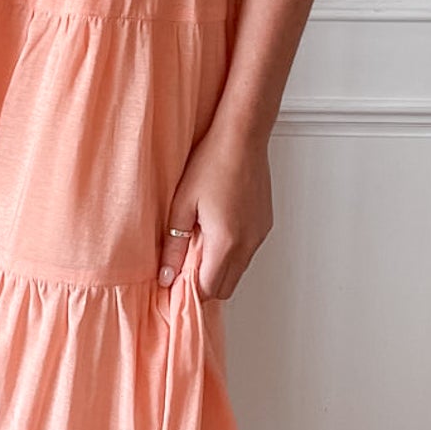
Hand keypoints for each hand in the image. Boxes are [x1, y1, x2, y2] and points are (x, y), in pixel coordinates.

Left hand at [158, 122, 273, 299]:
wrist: (242, 137)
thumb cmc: (211, 163)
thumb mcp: (181, 205)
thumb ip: (173, 246)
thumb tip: (166, 276)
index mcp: (226, 241)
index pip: (209, 289)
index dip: (189, 292)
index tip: (174, 283)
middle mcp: (248, 243)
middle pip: (226, 288)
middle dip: (204, 284)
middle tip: (184, 266)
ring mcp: (260, 235)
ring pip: (238, 271)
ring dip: (218, 268)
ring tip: (199, 242)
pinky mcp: (265, 225)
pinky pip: (248, 253)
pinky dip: (232, 253)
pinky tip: (217, 230)